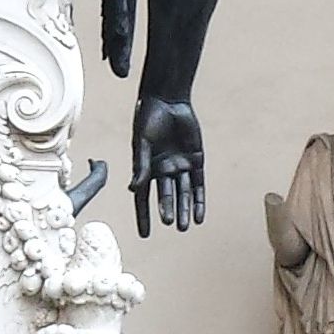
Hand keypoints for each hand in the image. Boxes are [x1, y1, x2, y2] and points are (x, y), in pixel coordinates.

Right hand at [130, 95, 203, 235]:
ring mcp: (180, 166)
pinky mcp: (195, 160)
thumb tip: (134, 188)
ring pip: (183, 194)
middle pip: (166, 197)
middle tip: (172, 224)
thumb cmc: (149, 117)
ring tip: (185, 227)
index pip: (144, 198)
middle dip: (169, 211)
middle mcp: (163, 170)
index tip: (144, 234)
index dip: (144, 216)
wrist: (168, 99)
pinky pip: (198, 185)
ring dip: (185, 210)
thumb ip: (141, 165)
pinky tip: (199, 215)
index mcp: (146, 168)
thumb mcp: (142, 142)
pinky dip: (198, 200)